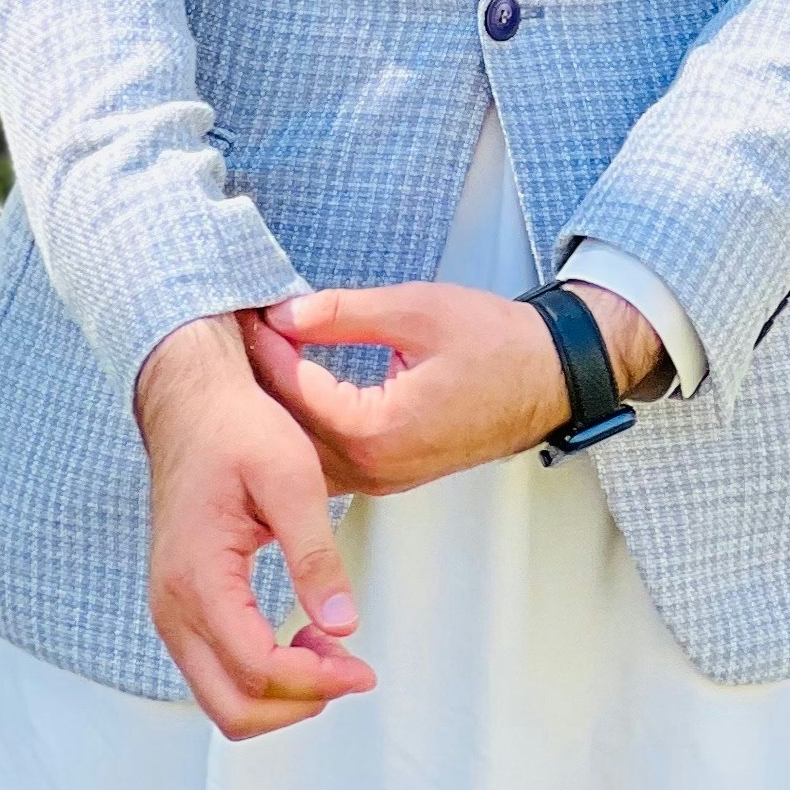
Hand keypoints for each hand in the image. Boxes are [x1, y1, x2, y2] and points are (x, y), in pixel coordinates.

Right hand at [132, 313, 376, 739]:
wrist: (191, 401)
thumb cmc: (236, 428)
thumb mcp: (290, 476)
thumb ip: (316, 553)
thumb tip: (344, 624)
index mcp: (197, 576)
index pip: (256, 668)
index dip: (315, 681)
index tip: (361, 668)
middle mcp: (172, 606)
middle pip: (232, 707)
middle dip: (299, 702)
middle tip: (351, 670)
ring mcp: (170, 610)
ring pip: (222, 698)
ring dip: (281, 694)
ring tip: (331, 651)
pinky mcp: (181, 605)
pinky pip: (217, 670)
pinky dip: (262, 676)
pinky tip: (302, 637)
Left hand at [242, 280, 664, 496]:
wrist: (551, 378)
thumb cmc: (497, 343)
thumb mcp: (416, 311)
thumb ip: (345, 313)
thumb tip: (286, 311)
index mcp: (380, 431)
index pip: (299, 393)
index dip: (269, 349)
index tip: (247, 313)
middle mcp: (376, 469)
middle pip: (292, 433)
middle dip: (264, 382)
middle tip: (238, 334)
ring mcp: (383, 479)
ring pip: (307, 453)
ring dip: (281, 408)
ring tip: (257, 357)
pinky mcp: (389, 473)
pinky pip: (330, 458)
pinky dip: (306, 425)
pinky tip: (293, 387)